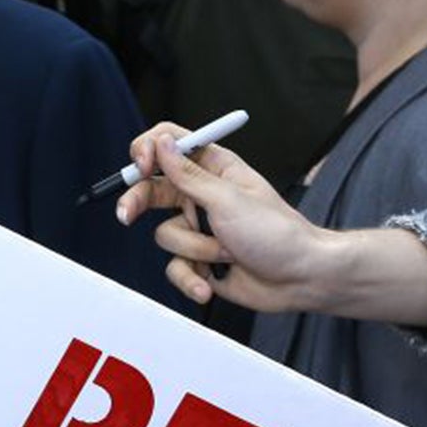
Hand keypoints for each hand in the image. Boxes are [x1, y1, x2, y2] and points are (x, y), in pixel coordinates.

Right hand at [114, 125, 335, 311]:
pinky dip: (191, 278)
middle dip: (139, 203)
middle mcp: (203, 195)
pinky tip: (212, 282)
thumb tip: (161, 144)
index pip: (170, 143)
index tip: (140, 167)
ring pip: (164, 235)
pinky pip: (174, 267)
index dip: (148, 151)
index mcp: (215, 168)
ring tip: (226, 254)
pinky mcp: (199, 260)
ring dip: (194, 250)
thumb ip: (187, 174)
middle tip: (127, 215)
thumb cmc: (277, 234)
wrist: (299, 279)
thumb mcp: (228, 199)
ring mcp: (200, 228)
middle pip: (152, 189)